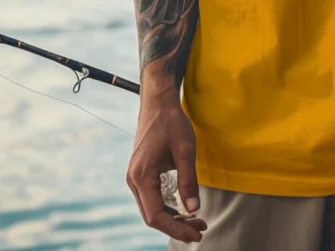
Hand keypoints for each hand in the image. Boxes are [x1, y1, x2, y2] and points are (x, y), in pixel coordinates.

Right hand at [126, 95, 207, 243]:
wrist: (158, 101)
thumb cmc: (171, 122)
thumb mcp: (185, 150)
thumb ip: (188, 181)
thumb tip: (193, 209)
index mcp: (141, 176)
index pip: (156, 215)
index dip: (176, 228)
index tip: (196, 233)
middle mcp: (134, 180)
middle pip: (152, 216)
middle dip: (176, 226)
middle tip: (201, 228)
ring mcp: (136, 177)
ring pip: (151, 208)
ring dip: (173, 217)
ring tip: (196, 219)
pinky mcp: (141, 173)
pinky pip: (152, 198)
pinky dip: (167, 206)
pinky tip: (183, 207)